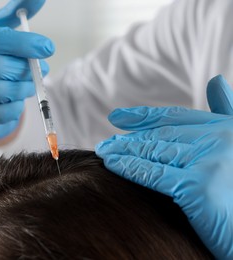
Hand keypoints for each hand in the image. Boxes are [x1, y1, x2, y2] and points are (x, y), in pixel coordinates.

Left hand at [95, 75, 232, 258]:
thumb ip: (224, 114)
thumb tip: (214, 80)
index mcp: (226, 127)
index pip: (175, 117)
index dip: (143, 116)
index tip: (117, 117)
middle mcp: (219, 138)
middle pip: (160, 135)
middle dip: (128, 139)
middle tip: (105, 143)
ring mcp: (208, 161)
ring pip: (153, 151)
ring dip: (122, 150)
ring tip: (103, 152)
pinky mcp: (197, 186)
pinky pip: (152, 173)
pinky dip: (128, 167)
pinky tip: (111, 164)